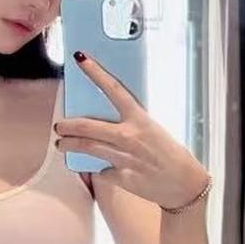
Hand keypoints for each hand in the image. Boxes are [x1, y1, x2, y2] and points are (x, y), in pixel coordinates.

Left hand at [55, 51, 209, 208]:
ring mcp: (124, 159)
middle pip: (88, 127)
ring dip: (69, 146)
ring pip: (88, 148)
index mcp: (140, 119)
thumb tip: (107, 118)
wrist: (185, 184)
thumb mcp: (153, 130)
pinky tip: (98, 168)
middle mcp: (130, 137)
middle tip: (59, 126)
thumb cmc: (170, 154)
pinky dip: (99, 168)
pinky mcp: (122, 178)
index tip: (80, 59)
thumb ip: (130, 123)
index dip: (96, 72)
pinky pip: (102, 171)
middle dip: (68, 126)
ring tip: (61, 144)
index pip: (114, 89)